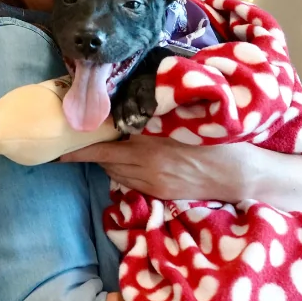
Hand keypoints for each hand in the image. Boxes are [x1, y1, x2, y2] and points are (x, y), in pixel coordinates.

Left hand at [58, 136, 255, 201]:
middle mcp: (147, 167)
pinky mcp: (160, 194)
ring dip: (107, 163)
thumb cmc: (216, 140)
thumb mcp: (184, 121)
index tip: (62, 147)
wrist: (239, 173)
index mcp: (150, 145)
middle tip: (72, 146)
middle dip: (88, 155)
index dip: (82, 148)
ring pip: (116, 174)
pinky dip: (123, 173)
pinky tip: (126, 163)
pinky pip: (131, 184)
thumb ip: (155, 117)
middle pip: (106, 162)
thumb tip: (131, 106)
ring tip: (101, 150)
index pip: (105, 147)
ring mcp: (153, 184)